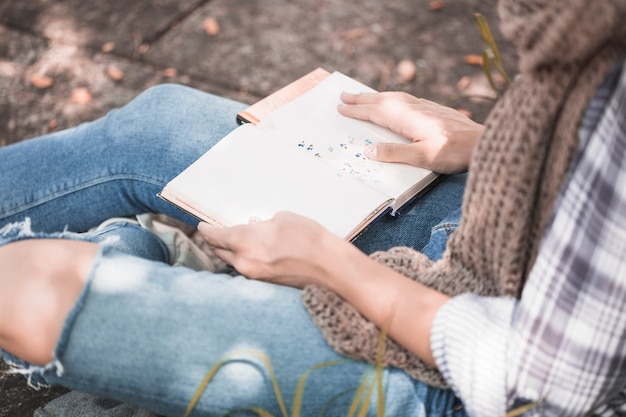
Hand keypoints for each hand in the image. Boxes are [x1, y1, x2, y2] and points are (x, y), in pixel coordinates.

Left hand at [197, 212, 345, 287]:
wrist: (331, 268)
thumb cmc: (309, 239)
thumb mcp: (284, 219)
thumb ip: (262, 224)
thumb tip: (253, 228)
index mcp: (244, 241)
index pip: (215, 236)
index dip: (206, 231)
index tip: (202, 226)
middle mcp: (244, 261)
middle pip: (220, 252)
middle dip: (216, 242)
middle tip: (216, 234)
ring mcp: (253, 276)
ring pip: (233, 262)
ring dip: (232, 253)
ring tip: (238, 242)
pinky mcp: (264, 285)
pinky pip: (247, 270)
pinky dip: (246, 261)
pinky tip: (256, 254)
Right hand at [338, 91, 483, 172]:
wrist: (484, 143)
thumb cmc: (455, 153)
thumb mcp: (423, 158)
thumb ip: (394, 153)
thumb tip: (367, 149)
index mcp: (408, 119)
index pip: (376, 112)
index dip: (358, 110)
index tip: (341, 107)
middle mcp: (415, 108)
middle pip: (382, 100)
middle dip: (362, 99)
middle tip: (343, 95)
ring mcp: (425, 107)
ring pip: (394, 97)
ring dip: (376, 96)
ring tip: (363, 96)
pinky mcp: (434, 109)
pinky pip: (405, 98)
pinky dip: (392, 97)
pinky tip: (394, 101)